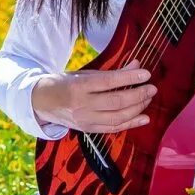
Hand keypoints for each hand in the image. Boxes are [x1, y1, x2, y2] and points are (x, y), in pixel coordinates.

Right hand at [29, 65, 155, 133]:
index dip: (130, 78)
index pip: (109, 82)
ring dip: (137, 108)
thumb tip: (137, 65)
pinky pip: (114, 128)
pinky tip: (145, 117)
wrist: (42, 102)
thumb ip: (112, 72)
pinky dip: (131, 123)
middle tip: (152, 88)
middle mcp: (82, 105)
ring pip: (117, 117)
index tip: (146, 73)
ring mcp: (85, 120)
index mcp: (79, 86)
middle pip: (116, 102)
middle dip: (138, 95)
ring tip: (148, 99)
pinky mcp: (89, 130)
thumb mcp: (85, 73)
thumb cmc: (65, 84)